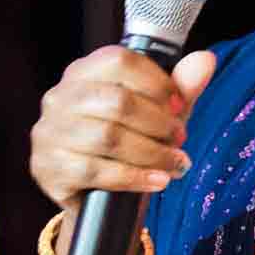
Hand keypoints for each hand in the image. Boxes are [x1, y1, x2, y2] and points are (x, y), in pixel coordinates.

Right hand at [30, 46, 217, 211]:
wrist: (96, 194)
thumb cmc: (127, 142)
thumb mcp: (157, 113)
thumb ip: (179, 87)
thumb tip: (206, 60)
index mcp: (83, 72)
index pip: (120, 62)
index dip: (157, 83)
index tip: (180, 105)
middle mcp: (60, 97)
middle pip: (118, 101)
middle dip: (159, 123)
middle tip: (180, 139)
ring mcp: (50, 132)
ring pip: (109, 137)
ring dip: (152, 153)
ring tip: (176, 163)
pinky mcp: (48, 168)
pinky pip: (96, 170)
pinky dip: (134, 177)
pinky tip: (157, 181)